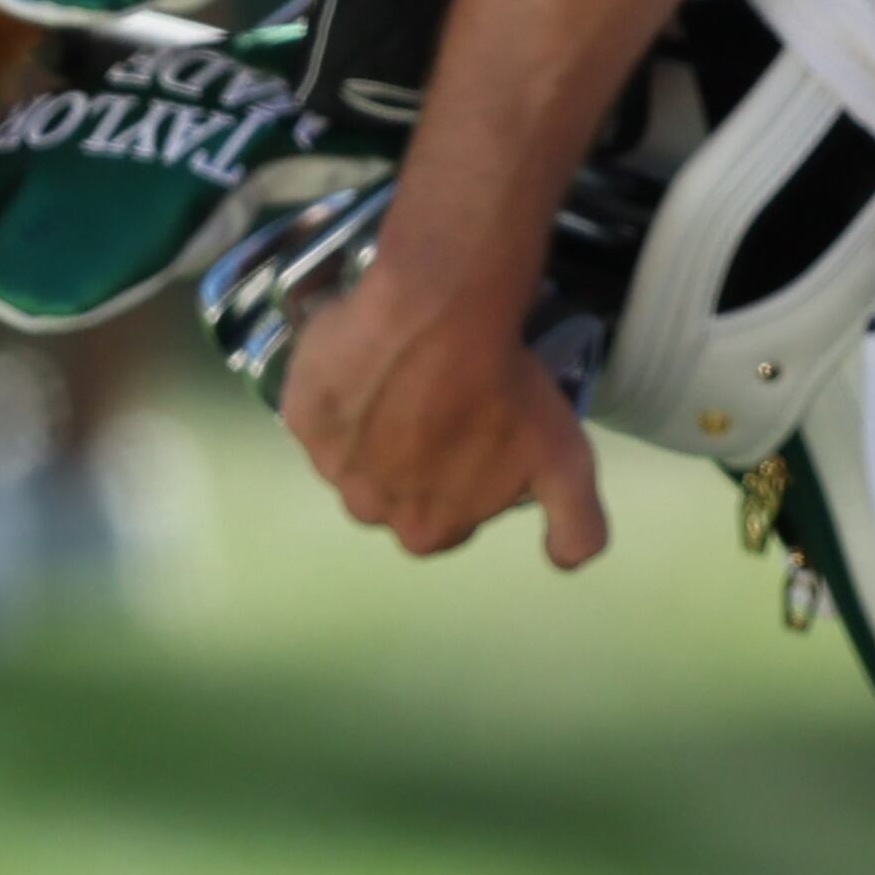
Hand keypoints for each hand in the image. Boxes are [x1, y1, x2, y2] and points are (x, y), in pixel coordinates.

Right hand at [282, 246, 606, 567]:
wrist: (441, 310)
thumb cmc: (505, 388)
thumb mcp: (567, 460)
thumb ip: (576, 523)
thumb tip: (565, 564)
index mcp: (426, 531)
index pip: (443, 521)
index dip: (462, 481)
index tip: (475, 437)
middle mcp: (368, 509)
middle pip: (393, 493)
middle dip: (413, 460)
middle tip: (440, 404)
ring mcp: (327, 461)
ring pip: (354, 455)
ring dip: (375, 428)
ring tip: (406, 378)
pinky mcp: (299, 413)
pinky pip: (321, 412)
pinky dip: (341, 394)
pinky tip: (370, 363)